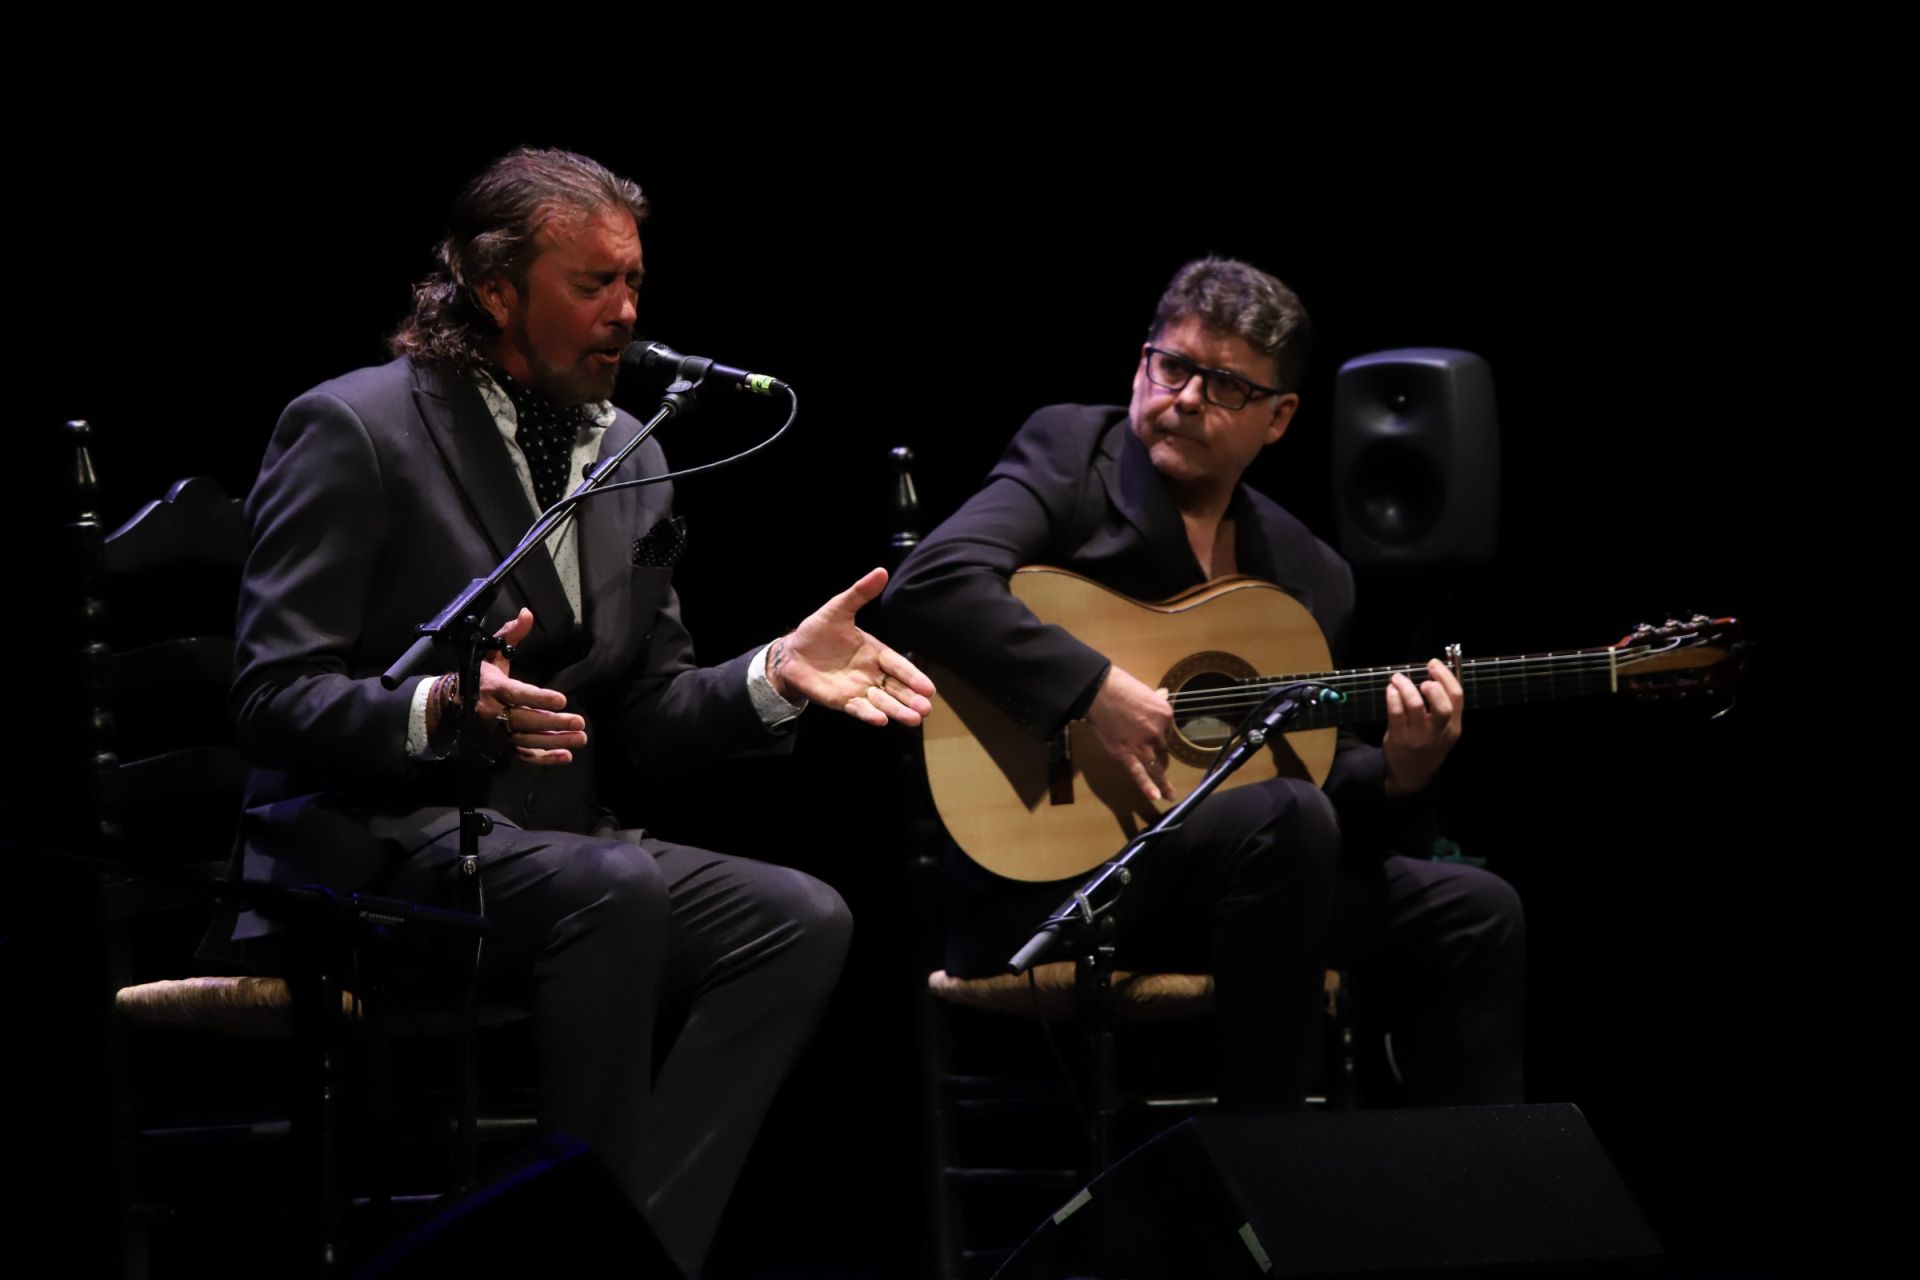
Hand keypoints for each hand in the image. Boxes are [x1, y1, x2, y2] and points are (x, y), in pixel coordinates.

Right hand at [431, 608, 587, 765]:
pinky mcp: (500, 745)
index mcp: (492, 686)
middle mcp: (492, 712)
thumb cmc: (477, 675)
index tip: (562, 699)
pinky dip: (544, 758)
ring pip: (527, 740)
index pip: (517, 693)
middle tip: (579, 722)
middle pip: (525, 720)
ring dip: (555, 742)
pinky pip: (523, 754)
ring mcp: (496, 732)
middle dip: (553, 722)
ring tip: (580, 738)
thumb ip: (510, 634)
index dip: (539, 697)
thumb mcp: (490, 651)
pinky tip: (565, 757)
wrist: (448, 704)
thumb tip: (527, 614)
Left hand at [769, 567, 935, 726]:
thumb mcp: (838, 608)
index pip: (897, 665)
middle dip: (910, 698)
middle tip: (926, 709)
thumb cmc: (818, 630)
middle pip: (895, 688)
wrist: (792, 652)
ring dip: (897, 710)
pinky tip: (882, 720)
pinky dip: (869, 714)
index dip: (913, 676)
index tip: (929, 688)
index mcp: (874, 652)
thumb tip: (881, 571)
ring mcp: (857, 689)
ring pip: (882, 702)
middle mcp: (870, 673)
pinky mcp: (841, 701)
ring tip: (913, 719)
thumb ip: (860, 593)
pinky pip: (858, 709)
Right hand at [1085, 665, 1174, 801]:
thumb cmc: (1120, 687)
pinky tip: (1156, 797)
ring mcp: (1143, 745)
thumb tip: (1164, 694)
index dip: (1158, 731)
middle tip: (1139, 741)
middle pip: (1160, 746)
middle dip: (1152, 746)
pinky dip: (1147, 786)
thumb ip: (1156, 698)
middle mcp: (1158, 732)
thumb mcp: (1144, 690)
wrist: (1099, 692)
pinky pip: (1139, 773)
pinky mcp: (1126, 754)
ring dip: (1163, 781)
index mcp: (1165, 715)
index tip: (1149, 729)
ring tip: (1170, 794)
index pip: (1166, 730)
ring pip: (1156, 764)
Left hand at [1382, 657, 1463, 795]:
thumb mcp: (1443, 731)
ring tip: (1397, 678)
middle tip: (1422, 678)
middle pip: (1443, 705)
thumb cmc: (1428, 745)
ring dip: (1405, 687)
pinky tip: (1391, 690)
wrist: (1412, 775)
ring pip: (1415, 706)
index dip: (1446, 677)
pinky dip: (1392, 697)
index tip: (1433, 664)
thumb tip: (1433, 673)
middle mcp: (1438, 732)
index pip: (1457, 698)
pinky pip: (1395, 712)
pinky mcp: (1399, 738)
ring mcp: (1418, 736)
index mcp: (1453, 727)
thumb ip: (1442, 707)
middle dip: (1433, 686)